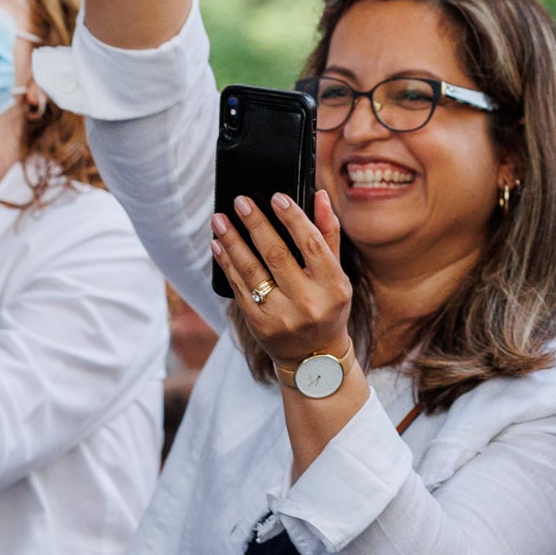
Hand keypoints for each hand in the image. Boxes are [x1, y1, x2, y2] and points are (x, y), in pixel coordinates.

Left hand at [210, 189, 358, 375]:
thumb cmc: (328, 306)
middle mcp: (309, 302)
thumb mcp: (337, 275)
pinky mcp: (259, 325)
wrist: (313, 358)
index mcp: (333, 286)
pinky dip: (227, 264)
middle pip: (277, 255)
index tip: (276, 197)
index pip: (312, 245)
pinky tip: (219, 246)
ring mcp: (282, 316)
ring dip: (232, 241)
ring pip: (252, 271)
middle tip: (240, 201)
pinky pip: (239, 289)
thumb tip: (320, 196)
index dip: (293, 219)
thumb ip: (328, 236)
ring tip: (220, 219)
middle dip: (256, 224)